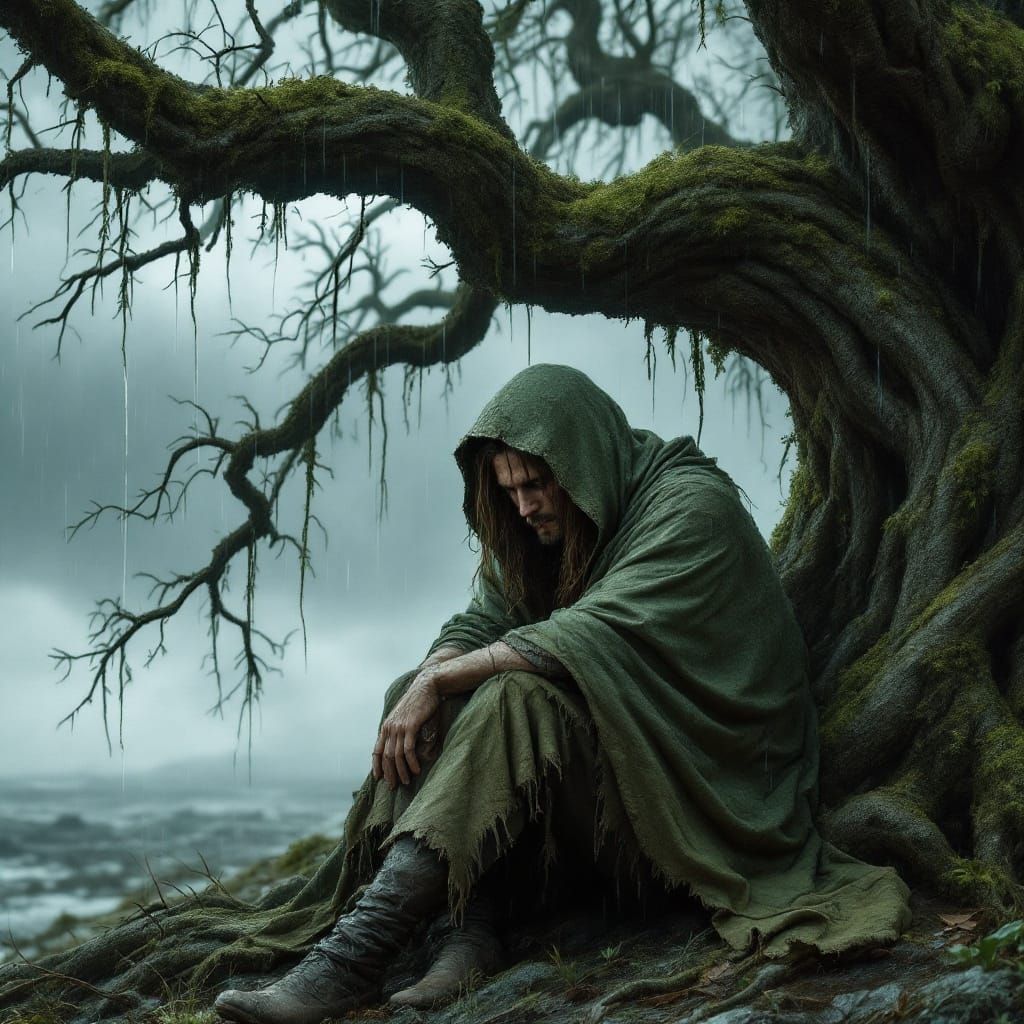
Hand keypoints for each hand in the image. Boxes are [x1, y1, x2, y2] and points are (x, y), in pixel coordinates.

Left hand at [372, 670, 441, 789]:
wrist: (427, 687)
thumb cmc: (418, 702)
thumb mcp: (404, 716)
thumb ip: (400, 729)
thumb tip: (402, 744)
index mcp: (386, 726)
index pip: (377, 750)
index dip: (377, 765)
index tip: (379, 778)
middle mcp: (390, 728)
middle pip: (386, 756)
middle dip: (389, 773)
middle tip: (394, 786)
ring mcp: (399, 727)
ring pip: (396, 755)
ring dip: (401, 771)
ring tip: (406, 781)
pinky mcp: (411, 726)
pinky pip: (408, 749)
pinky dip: (411, 762)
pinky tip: (416, 769)